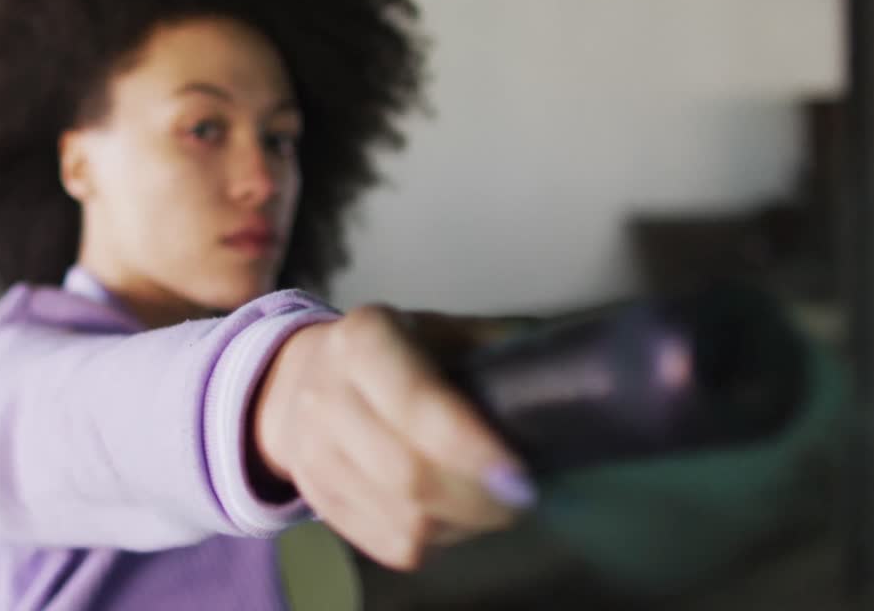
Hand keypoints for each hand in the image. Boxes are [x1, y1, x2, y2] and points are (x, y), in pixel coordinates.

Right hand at [253, 305, 536, 570]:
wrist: (306, 375)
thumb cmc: (398, 351)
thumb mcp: (442, 330)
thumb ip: (495, 349)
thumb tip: (566, 381)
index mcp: (364, 339)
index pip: (418, 404)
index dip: (473, 449)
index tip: (521, 475)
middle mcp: (327, 394)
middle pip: (409, 475)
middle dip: (479, 499)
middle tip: (521, 498)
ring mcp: (314, 451)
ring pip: (402, 519)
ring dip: (462, 525)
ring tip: (493, 507)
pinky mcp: (316, 497)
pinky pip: (388, 543)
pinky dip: (435, 542)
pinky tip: (455, 518)